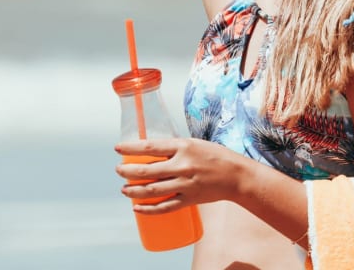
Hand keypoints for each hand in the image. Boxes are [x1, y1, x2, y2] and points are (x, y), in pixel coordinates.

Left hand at [114, 137, 249, 214]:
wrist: (236, 176)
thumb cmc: (215, 156)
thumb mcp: (194, 143)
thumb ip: (174, 148)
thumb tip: (151, 150)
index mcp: (183, 147)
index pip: (149, 147)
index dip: (130, 148)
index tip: (117, 149)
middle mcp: (182, 165)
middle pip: (146, 170)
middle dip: (127, 172)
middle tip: (118, 171)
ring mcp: (185, 184)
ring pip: (151, 190)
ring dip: (133, 191)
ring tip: (124, 189)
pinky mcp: (189, 199)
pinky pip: (164, 207)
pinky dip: (148, 209)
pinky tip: (137, 208)